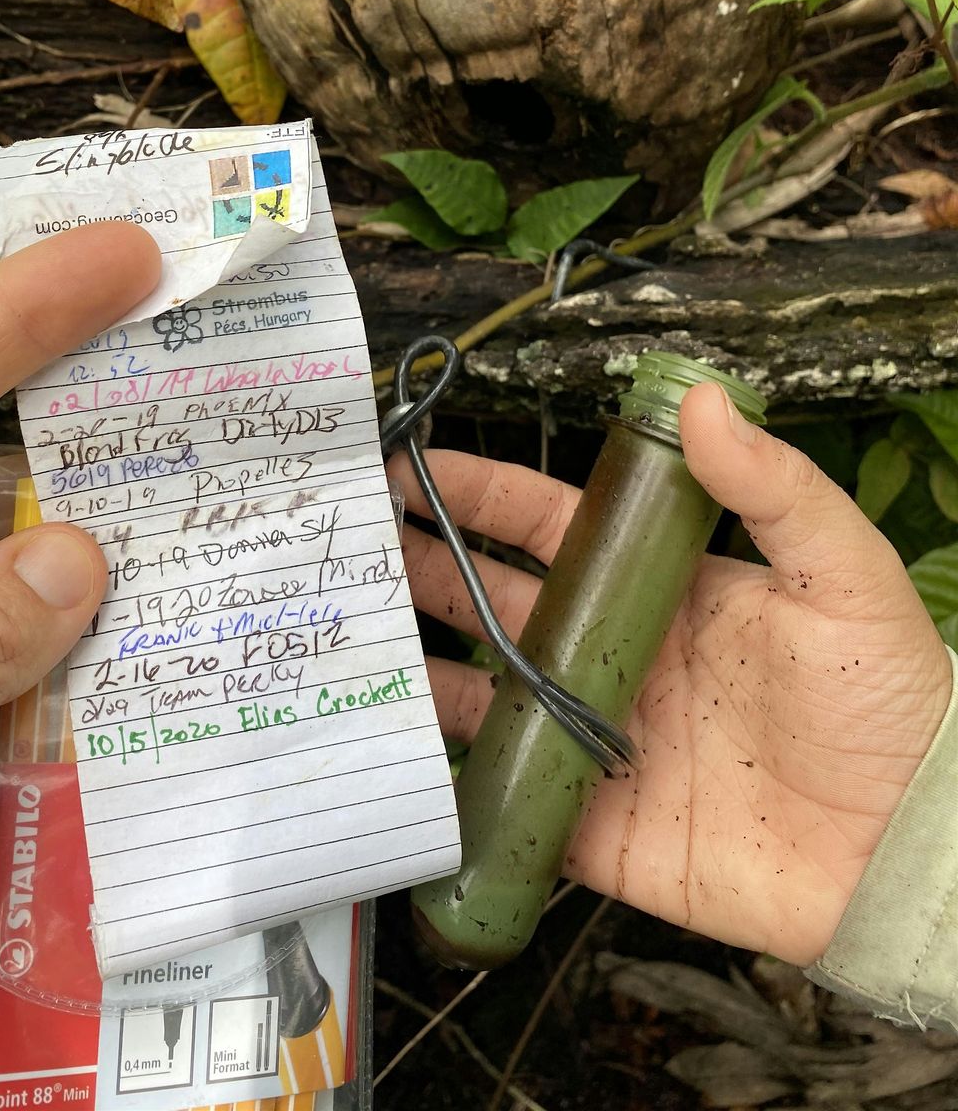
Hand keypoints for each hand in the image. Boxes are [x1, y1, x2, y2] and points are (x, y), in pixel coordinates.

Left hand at [0, 223, 161, 1110]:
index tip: (118, 256)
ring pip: (14, 577)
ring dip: (103, 556)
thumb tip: (72, 552)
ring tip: (210, 513)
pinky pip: (36, 675)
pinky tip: (174, 637)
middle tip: (193, 368)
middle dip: (74, 423)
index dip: (10, 313)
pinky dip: (102, 658)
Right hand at [391, 383, 951, 966]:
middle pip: (496, 602)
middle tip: (350, 545)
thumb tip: (702, 399)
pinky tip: (395, 754)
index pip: (547, 526)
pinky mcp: (593, 826)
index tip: (412, 470)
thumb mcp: (843, 578)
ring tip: (349, 640)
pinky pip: (504, 796)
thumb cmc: (890, 704)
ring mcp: (597, 740)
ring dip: (419, 666)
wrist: (907, 851)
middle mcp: (616, 656)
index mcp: (661, 589)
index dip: (480, 494)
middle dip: (423, 570)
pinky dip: (449, 778)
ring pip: (485, 693)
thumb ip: (773, 489)